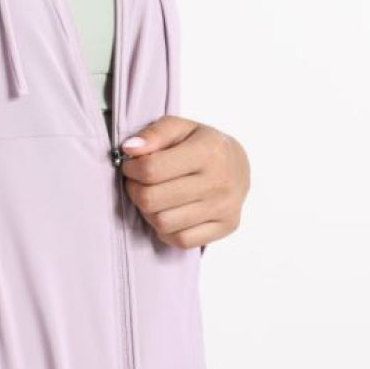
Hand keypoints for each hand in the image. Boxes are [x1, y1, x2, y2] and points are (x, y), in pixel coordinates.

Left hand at [117, 117, 249, 249]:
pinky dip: (167, 230)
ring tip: (154, 198)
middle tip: (138, 183)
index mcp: (207, 150)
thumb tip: (130, 149)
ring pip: (163, 223)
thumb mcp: (179, 128)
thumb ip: (153, 133)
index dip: (131, 169)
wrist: (239, 165)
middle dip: (135, 191)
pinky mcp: (227, 226)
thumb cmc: (201, 145)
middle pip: (152, 199)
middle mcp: (219, 181)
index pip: (151, 169)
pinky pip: (181, 240)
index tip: (131, 166)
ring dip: (149, 212)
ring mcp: (225, 207)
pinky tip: (169, 213)